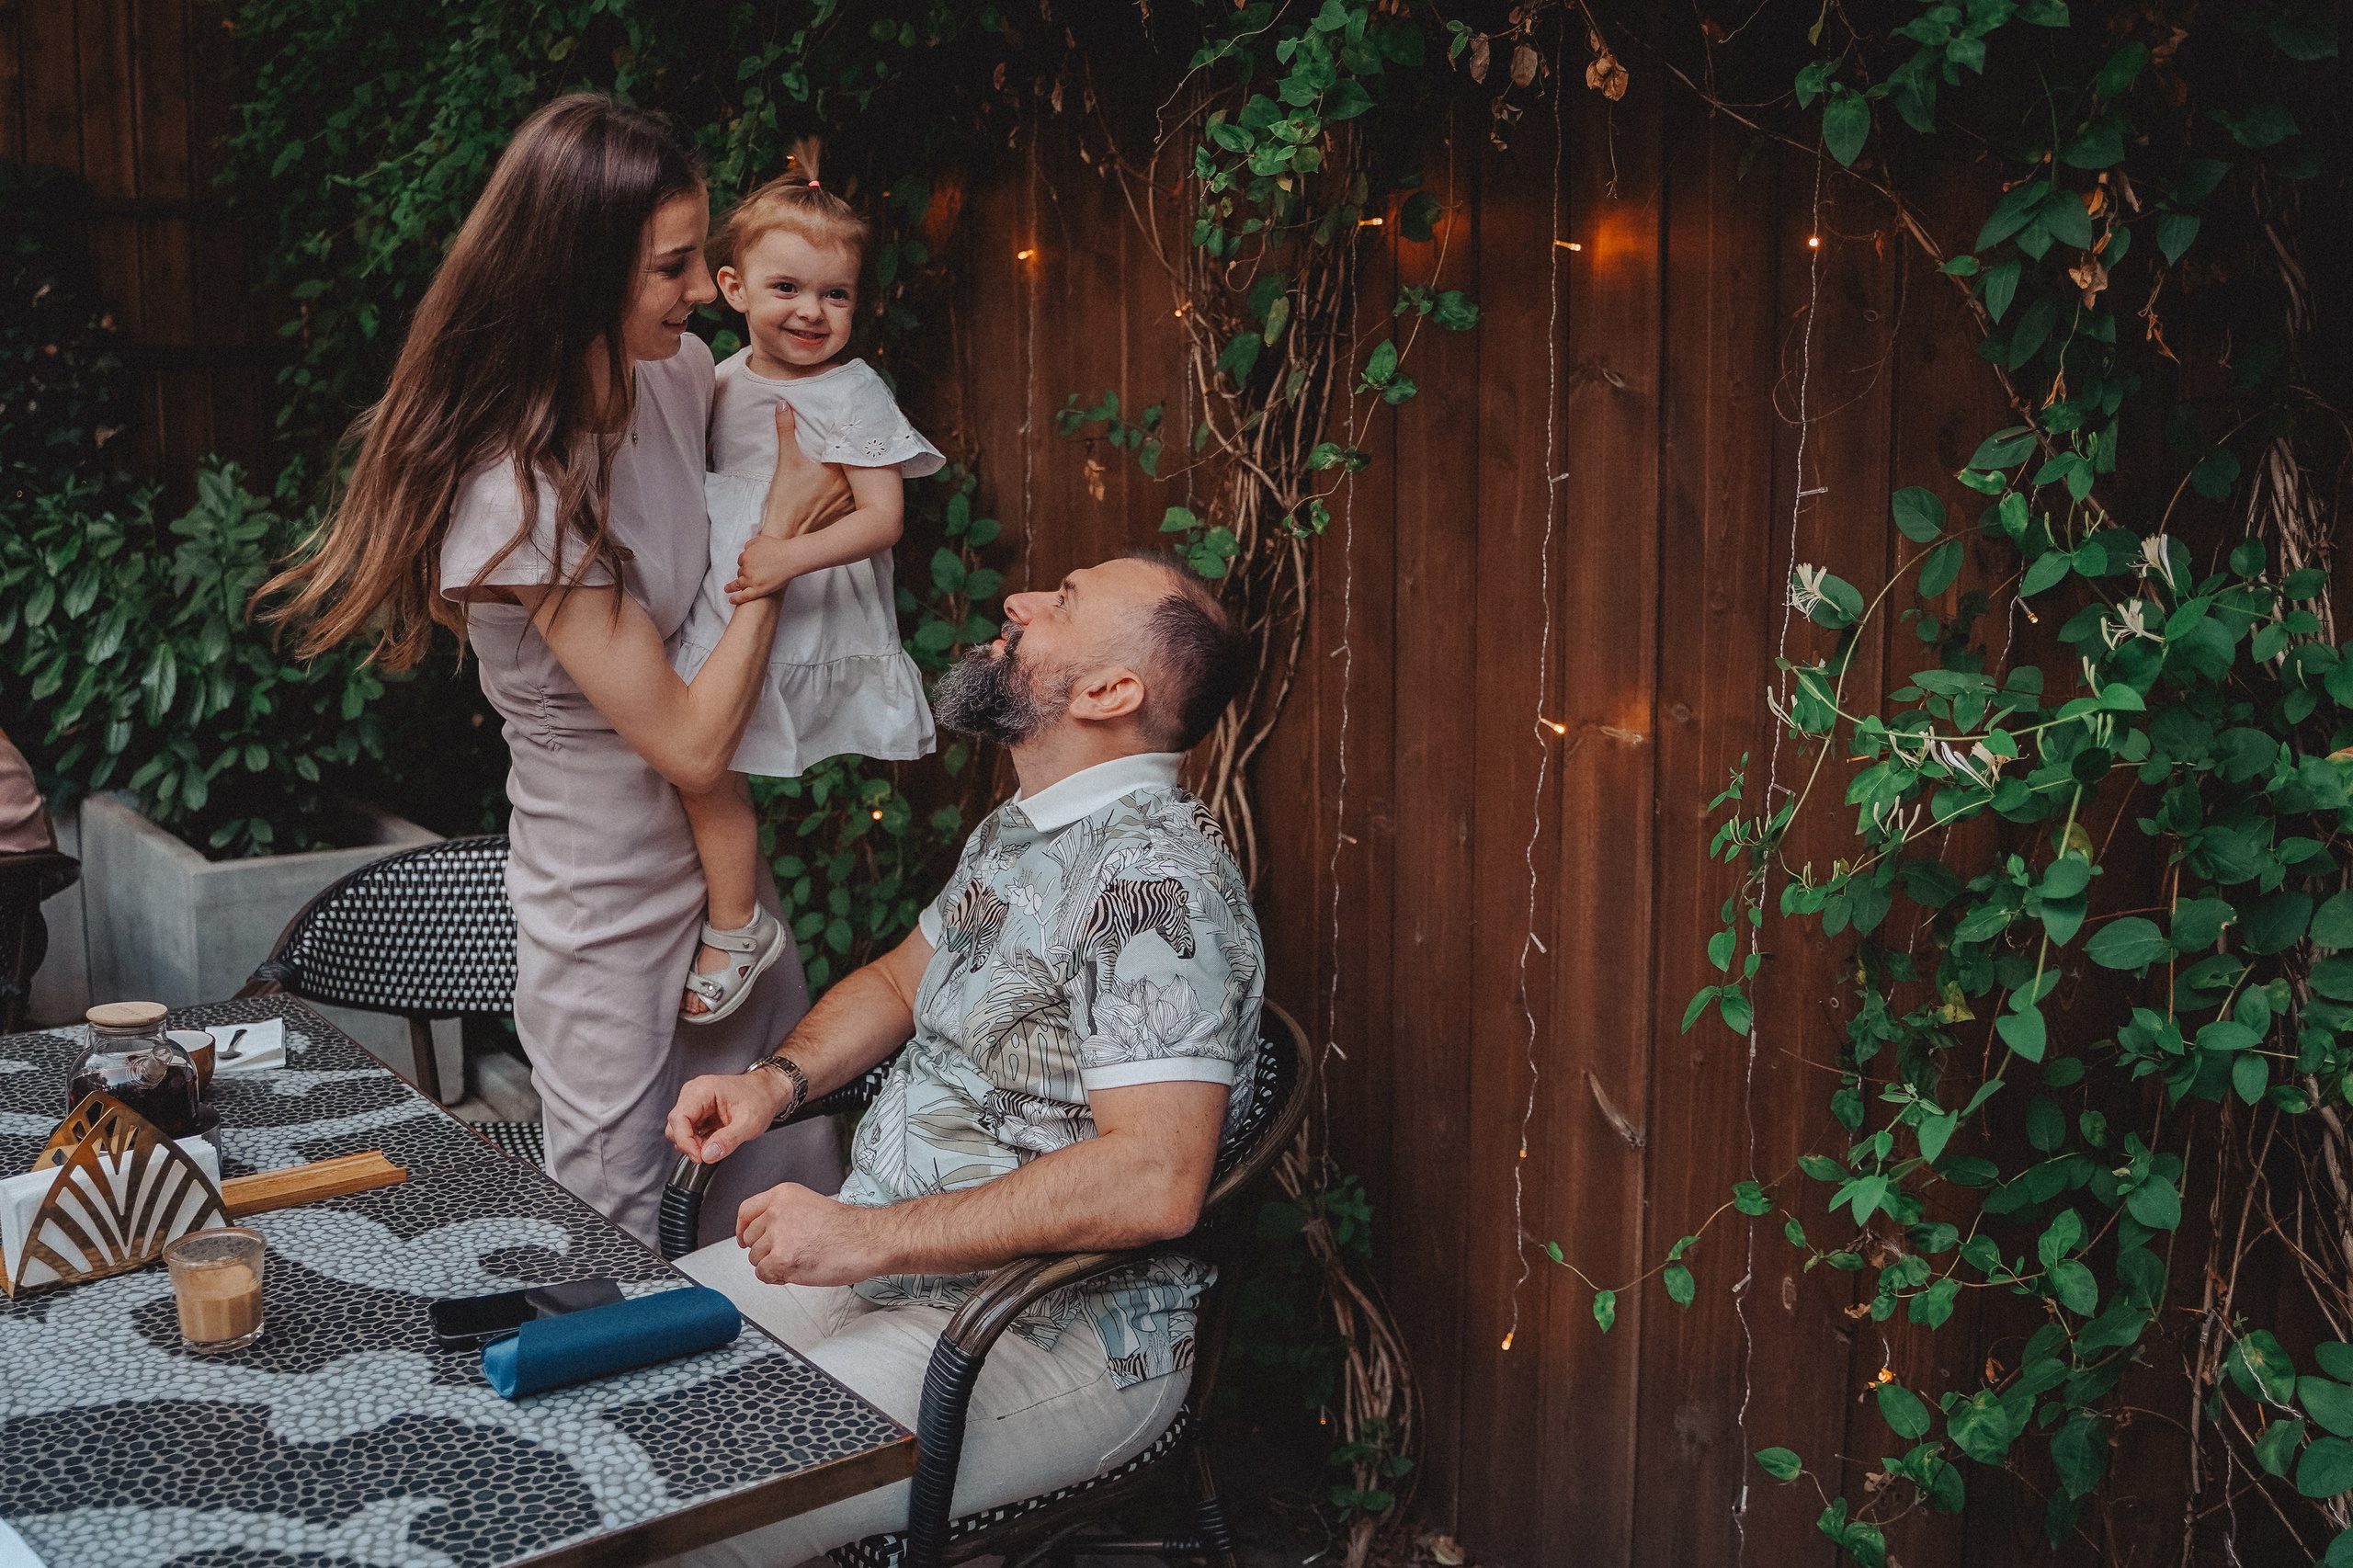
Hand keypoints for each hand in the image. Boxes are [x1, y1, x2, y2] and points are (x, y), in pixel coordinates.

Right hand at [665, 1068, 791, 1163]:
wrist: (767, 1092)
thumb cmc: (760, 1099)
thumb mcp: (749, 1123)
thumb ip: (728, 1140)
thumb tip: (707, 1155)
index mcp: (703, 1090)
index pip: (679, 1118)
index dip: (685, 1141)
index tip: (699, 1156)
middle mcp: (693, 1093)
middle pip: (675, 1125)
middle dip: (690, 1144)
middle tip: (710, 1152)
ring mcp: (693, 1101)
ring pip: (678, 1129)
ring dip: (693, 1143)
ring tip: (715, 1143)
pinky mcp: (696, 1110)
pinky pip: (687, 1130)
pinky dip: (697, 1140)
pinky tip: (714, 1139)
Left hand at [724, 535, 802, 604]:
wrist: (791, 557)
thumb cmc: (780, 548)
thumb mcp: (761, 539)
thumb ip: (750, 544)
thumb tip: (745, 549)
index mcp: (746, 556)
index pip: (741, 561)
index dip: (746, 563)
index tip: (750, 566)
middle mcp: (746, 568)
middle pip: (740, 572)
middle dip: (744, 573)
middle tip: (751, 575)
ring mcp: (751, 580)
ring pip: (740, 583)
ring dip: (736, 584)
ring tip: (729, 588)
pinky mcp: (758, 590)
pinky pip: (743, 596)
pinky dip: (735, 598)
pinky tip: (730, 599)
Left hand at [736, 1183, 879, 1284]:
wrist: (866, 1240)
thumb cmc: (848, 1228)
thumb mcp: (810, 1205)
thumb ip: (784, 1214)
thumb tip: (766, 1233)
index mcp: (783, 1195)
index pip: (746, 1211)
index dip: (742, 1229)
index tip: (743, 1238)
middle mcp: (776, 1212)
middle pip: (750, 1237)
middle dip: (765, 1250)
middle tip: (787, 1253)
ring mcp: (777, 1236)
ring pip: (755, 1258)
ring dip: (773, 1265)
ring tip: (798, 1261)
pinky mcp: (780, 1259)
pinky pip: (763, 1274)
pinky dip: (776, 1278)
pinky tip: (795, 1272)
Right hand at [761, 402, 854, 539]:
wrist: (787, 533)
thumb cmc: (786, 498)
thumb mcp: (786, 460)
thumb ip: (785, 430)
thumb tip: (783, 404)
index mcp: (837, 468)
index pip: (854, 448)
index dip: (856, 438)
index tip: (859, 427)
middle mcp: (850, 484)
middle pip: (862, 465)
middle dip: (861, 455)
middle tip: (862, 440)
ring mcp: (851, 501)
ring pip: (864, 482)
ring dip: (863, 474)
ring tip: (864, 462)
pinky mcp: (849, 514)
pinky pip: (860, 498)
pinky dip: (859, 491)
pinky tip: (857, 486)